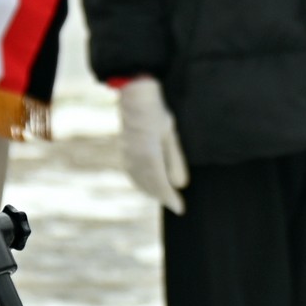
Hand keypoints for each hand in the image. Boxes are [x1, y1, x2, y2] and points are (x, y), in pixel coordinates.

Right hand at [116, 77, 188, 213]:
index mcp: (149, 156)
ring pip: (139, 180)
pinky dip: (140, 182)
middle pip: (149, 185)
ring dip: (150, 190)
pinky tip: (146, 182)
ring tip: (162, 196)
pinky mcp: (124, 150)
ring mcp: (127, 155)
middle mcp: (135, 159)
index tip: (180, 209)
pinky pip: (132, 173)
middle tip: (175, 204)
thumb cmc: (156, 113)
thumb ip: (175, 161)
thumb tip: (181, 185)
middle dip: (162, 196)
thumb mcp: (170, 136)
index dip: (171, 199)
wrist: (134, 97)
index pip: (161, 185)